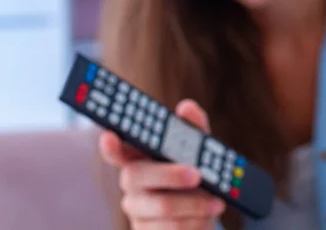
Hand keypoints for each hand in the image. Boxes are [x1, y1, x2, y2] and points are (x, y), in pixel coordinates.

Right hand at [99, 99, 225, 228]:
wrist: (203, 215)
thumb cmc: (196, 176)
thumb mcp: (200, 150)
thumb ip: (194, 128)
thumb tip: (187, 107)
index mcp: (139, 157)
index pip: (117, 150)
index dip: (110, 145)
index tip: (109, 137)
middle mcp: (132, 184)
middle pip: (135, 176)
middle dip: (169, 174)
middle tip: (197, 174)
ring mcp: (138, 210)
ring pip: (160, 206)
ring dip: (194, 203)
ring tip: (216, 201)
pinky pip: (171, 229)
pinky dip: (195, 221)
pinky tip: (207, 215)